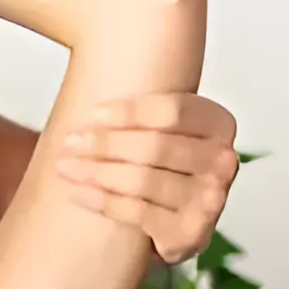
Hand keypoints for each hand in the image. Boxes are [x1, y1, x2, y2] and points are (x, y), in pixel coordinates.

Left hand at [56, 91, 239, 263]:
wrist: (179, 221)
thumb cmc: (164, 165)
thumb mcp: (166, 128)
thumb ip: (146, 107)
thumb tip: (97, 55)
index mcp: (220, 124)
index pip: (173, 111)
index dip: (128, 112)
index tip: (91, 113)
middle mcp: (223, 162)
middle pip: (154, 146)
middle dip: (105, 144)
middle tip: (69, 141)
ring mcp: (209, 200)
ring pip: (142, 180)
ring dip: (96, 172)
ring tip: (65, 166)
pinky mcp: (189, 233)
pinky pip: (137, 212)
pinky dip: (101, 201)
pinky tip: (77, 192)